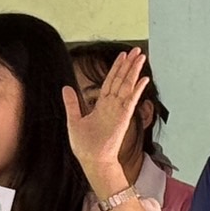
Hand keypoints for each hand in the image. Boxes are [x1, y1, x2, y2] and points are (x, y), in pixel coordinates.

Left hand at [62, 47, 148, 185]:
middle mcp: (112, 106)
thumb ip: (72, 103)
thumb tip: (66, 87)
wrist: (92, 160)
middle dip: (128, 64)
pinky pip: (131, 100)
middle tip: (136, 50)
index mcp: (102, 106)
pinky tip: (143, 79)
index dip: (116, 68)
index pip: (110, 82)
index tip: (122, 56)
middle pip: (121, 80)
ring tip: (141, 57)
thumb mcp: (74, 120)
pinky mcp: (123, 118)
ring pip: (127, 86)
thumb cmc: (84, 145)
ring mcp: (119, 111)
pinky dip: (137, 89)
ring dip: (134, 71)